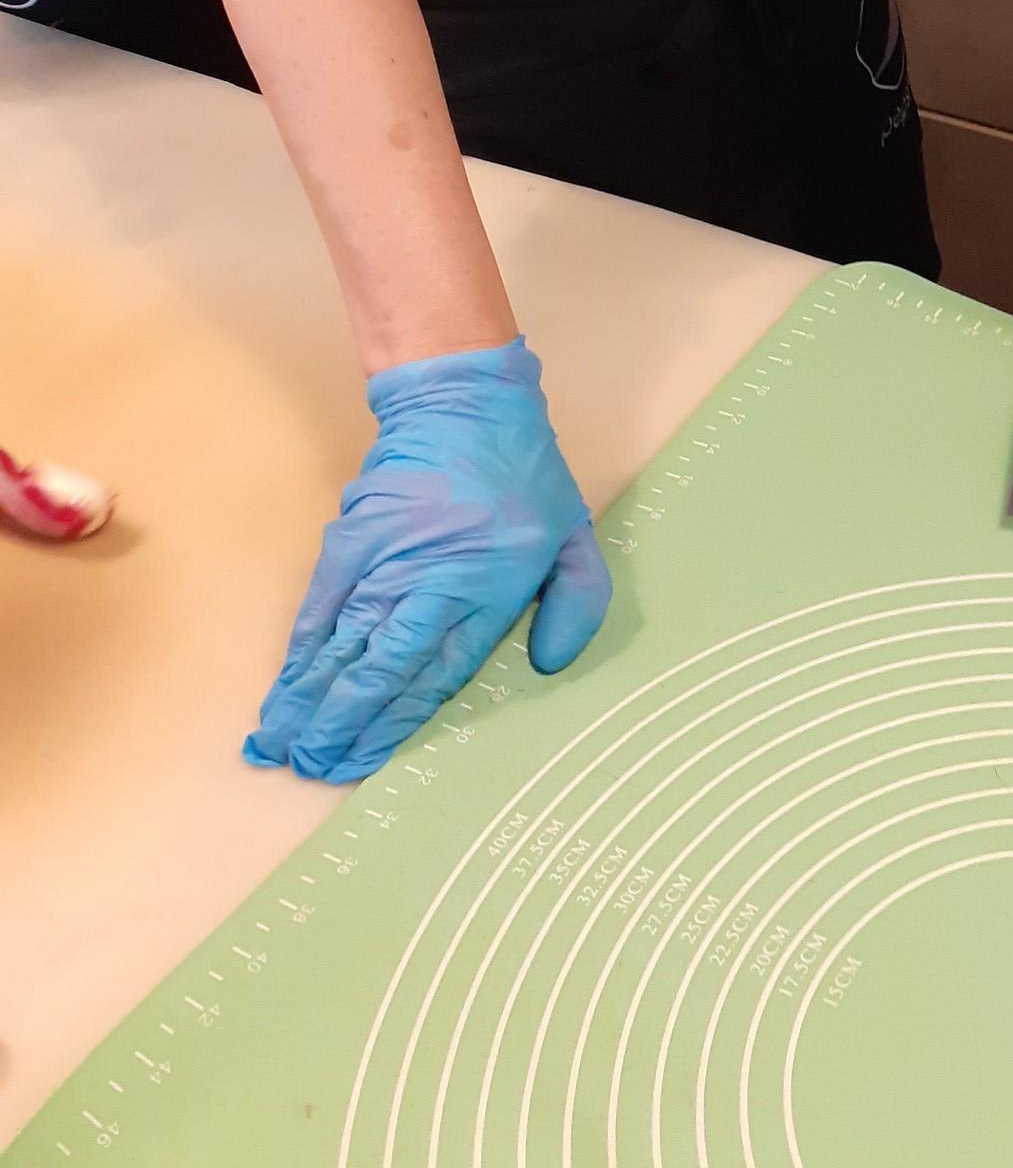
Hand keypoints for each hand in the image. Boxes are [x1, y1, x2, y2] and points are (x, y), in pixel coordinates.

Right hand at [245, 339, 611, 783]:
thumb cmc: (523, 473)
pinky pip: (320, 606)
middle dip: (340, 724)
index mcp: (487, 590)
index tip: (363, 761)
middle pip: (378, 669)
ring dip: (308, 699)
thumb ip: (578, 601)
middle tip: (309, 766)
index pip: (435, 675)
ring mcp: (384, 562)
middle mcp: (429, 584)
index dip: (394, 723)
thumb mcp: (574, 535)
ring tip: (279, 744)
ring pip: (341, 645)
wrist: (464, 401)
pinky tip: (284, 686)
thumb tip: (549, 665)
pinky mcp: (350, 540)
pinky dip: (300, 651)